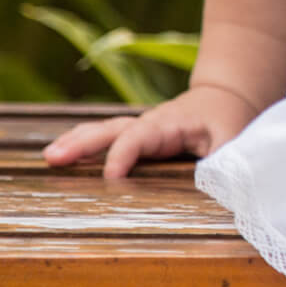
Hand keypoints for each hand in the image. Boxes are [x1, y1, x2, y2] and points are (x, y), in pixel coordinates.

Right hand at [41, 82, 260, 179]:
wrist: (227, 98)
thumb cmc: (231, 120)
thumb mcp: (235, 139)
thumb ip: (227, 162)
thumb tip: (220, 188)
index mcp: (173, 122)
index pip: (142, 135)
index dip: (125, 154)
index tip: (110, 176)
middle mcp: (152, 123)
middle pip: (114, 130)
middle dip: (85, 143)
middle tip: (54, 157)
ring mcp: (142, 129)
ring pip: (105, 132)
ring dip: (78, 143)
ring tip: (50, 157)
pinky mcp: (138, 138)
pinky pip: (108, 140)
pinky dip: (84, 146)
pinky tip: (61, 156)